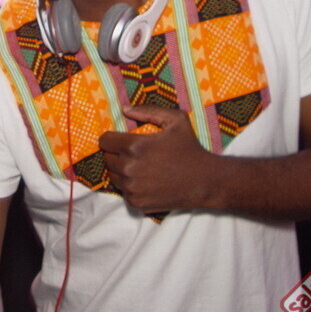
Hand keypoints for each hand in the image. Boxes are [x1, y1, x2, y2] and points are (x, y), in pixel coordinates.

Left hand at [98, 105, 214, 212]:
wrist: (205, 181)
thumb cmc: (190, 149)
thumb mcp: (176, 120)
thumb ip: (148, 111)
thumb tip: (124, 109)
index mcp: (134, 146)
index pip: (104, 141)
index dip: (112, 139)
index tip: (122, 141)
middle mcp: (129, 168)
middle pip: (107, 159)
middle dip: (117, 155)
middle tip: (135, 155)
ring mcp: (131, 187)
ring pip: (113, 176)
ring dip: (121, 171)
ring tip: (141, 168)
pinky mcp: (136, 202)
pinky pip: (123, 191)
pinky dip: (130, 187)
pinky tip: (146, 182)